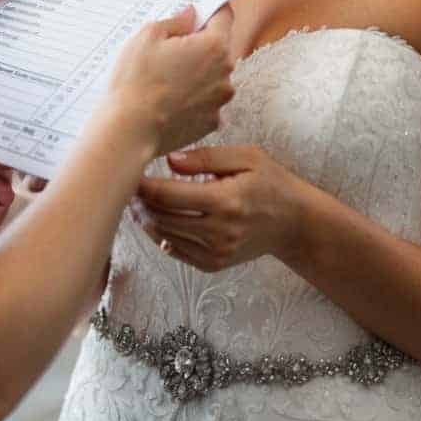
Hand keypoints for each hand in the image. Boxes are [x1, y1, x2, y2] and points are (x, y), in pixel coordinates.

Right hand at [105, 4, 234, 158]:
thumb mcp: (148, 35)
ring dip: (196, 74)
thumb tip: (191, 15)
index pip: (224, 17)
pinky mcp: (211, 122)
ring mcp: (219, 100)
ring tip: (165, 81)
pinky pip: (206, 102)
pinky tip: (169, 101)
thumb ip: (176, 20)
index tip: (199, 12)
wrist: (130, 131)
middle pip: (218, 49)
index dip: (210, 11)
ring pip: (212, 77)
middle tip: (168, 51)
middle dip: (198, 46)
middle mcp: (225, 73)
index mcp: (214, 47)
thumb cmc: (136, 81)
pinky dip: (192, 99)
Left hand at [134, 145, 303, 271]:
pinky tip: (155, 220)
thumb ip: (207, 157)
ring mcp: (216, 252)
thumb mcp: (247, 157)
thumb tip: (170, 159)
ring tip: (137, 202)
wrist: (293, 222)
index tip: (130, 173)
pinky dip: (161, 236)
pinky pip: (176, 252)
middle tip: (127, 186)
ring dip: (146, 220)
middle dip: (140, 203)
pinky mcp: (214, 264)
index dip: (142, 186)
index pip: (168, 195)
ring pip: (165, 237)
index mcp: (225, 200)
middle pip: (161, 217)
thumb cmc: (271, 182)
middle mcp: (218, 230)